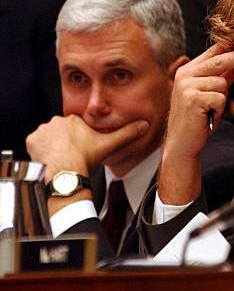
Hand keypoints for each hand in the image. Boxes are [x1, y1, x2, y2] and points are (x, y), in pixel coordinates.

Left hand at [26, 114, 149, 181]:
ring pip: (49, 137)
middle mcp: (57, 121)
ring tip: (62, 158)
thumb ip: (127, 133)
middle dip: (65, 141)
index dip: (79, 138)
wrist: (66, 171)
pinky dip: (42, 151)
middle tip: (73, 155)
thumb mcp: (110, 144)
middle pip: (61, 131)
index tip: (82, 148)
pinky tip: (51, 159)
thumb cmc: (86, 158)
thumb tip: (144, 125)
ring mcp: (43, 131)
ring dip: (53, 145)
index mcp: (75, 120)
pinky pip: (36, 144)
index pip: (76, 126)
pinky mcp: (32, 140)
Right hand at [159, 44, 233, 204]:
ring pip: (223, 83)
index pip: (212, 53)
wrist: (182, 143)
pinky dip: (220, 109)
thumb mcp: (210, 96)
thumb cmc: (198, 119)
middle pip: (220, 60)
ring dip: (223, 100)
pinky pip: (220, 98)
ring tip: (211, 111)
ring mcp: (187, 85)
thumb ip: (219, 80)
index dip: (231, 47)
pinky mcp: (193, 98)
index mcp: (188, 71)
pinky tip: (208, 116)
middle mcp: (185, 74)